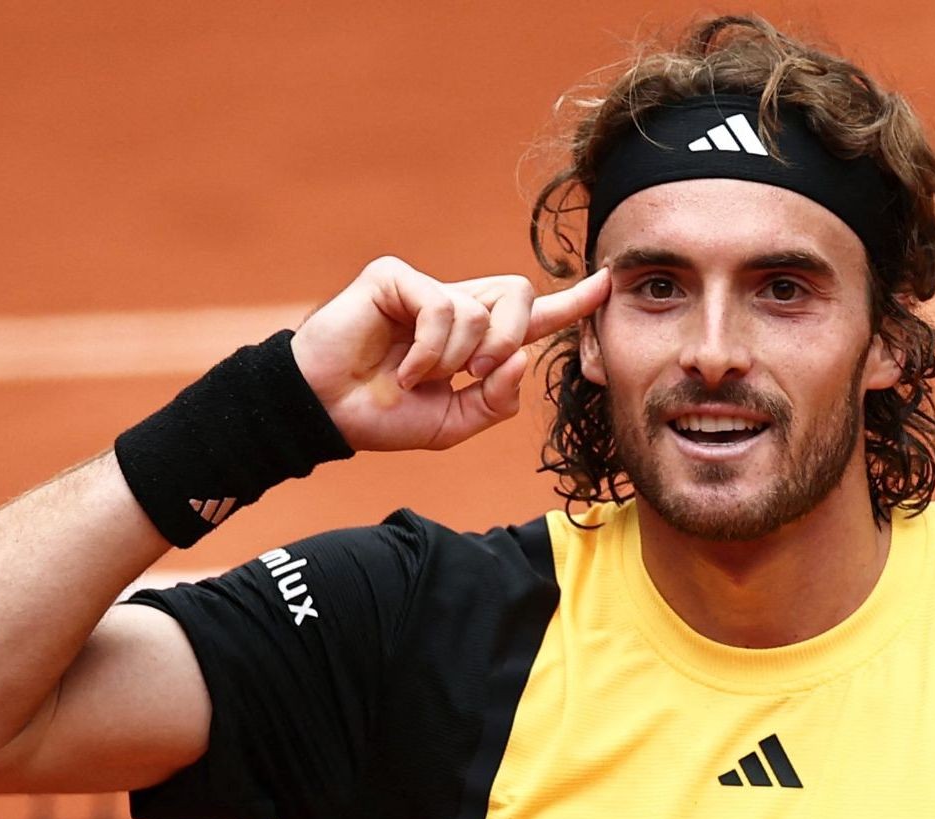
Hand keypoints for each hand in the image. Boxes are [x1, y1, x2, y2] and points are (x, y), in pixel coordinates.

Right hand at [289, 257, 609, 451]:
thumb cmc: (383, 417)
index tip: (607, 284)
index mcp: (474, 340)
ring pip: (481, 311)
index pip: (531, 316)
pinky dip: (430, 350)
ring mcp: (425, 288)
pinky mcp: (395, 277)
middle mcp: (454, 306)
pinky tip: (402, 369)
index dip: (570, 303)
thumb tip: (521, 359)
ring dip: (455, 359)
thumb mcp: (453, 425)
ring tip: (417, 377)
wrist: (327, 414)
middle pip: (519, 296)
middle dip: (510, 340)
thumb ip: (495, 402)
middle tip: (476, 375)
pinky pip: (443, 307)